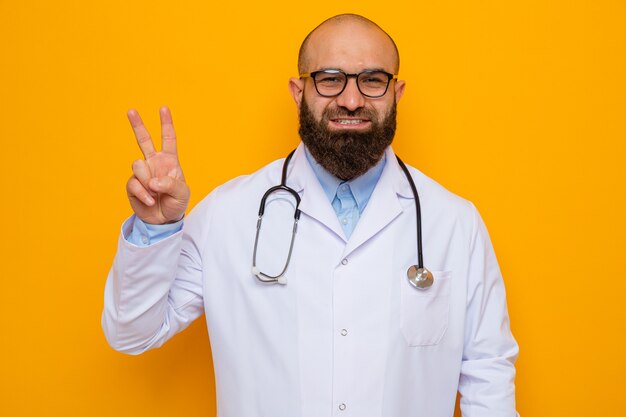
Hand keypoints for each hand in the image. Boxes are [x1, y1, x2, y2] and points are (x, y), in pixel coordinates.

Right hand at [126, 106, 189, 223]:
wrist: (164, 220)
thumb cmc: (176, 203)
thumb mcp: (182, 194)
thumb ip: (170, 185)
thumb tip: (152, 181)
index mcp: (169, 161)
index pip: (168, 139)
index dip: (166, 124)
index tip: (163, 108)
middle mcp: (154, 163)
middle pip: (144, 140)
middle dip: (137, 124)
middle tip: (131, 110)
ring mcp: (142, 173)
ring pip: (138, 165)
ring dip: (147, 180)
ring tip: (155, 193)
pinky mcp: (132, 184)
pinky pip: (134, 184)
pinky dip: (144, 194)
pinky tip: (150, 201)